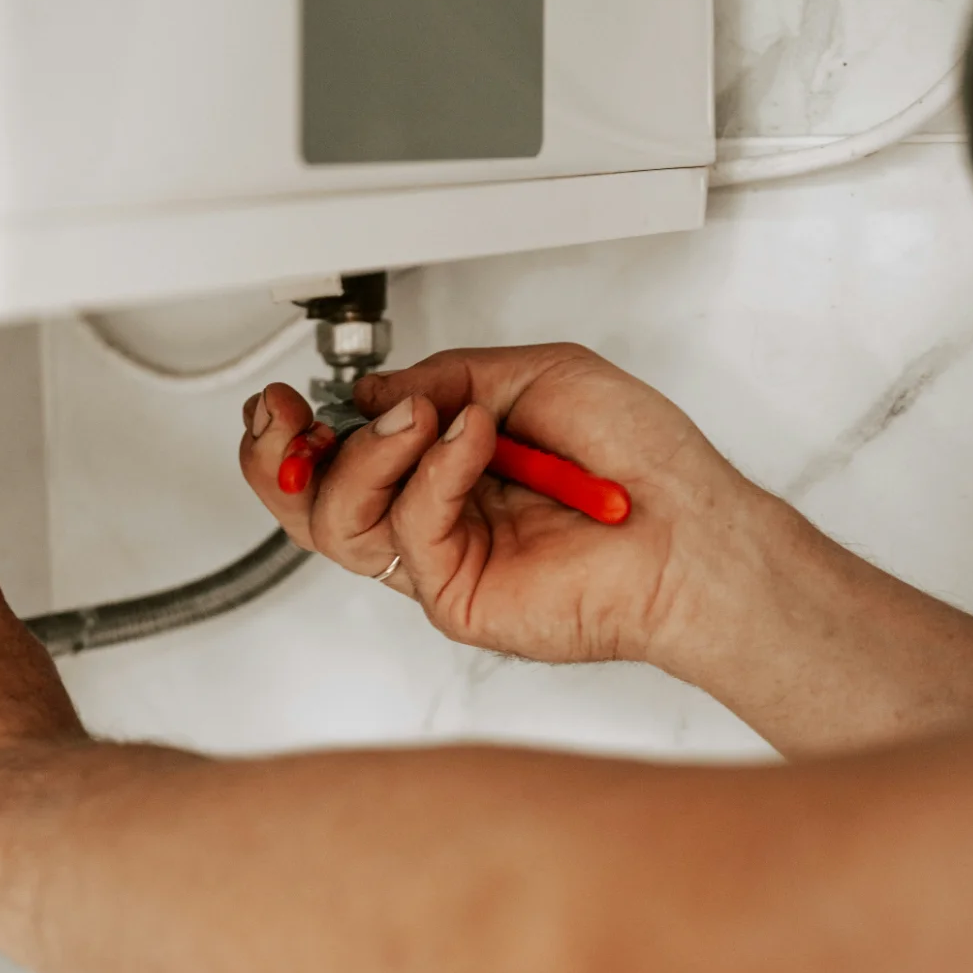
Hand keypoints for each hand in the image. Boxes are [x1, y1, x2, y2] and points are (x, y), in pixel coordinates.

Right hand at [239, 343, 774, 668]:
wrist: (692, 529)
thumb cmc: (639, 461)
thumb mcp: (534, 376)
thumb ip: (445, 379)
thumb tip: (372, 394)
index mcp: (444, 466)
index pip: (339, 455)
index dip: (296, 428)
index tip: (284, 397)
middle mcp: (433, 516)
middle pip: (311, 501)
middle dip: (280, 453)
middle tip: (285, 417)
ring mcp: (440, 559)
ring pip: (338, 521)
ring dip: (363, 454)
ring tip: (420, 420)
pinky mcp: (456, 596)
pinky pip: (407, 531)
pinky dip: (433, 473)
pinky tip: (473, 442)